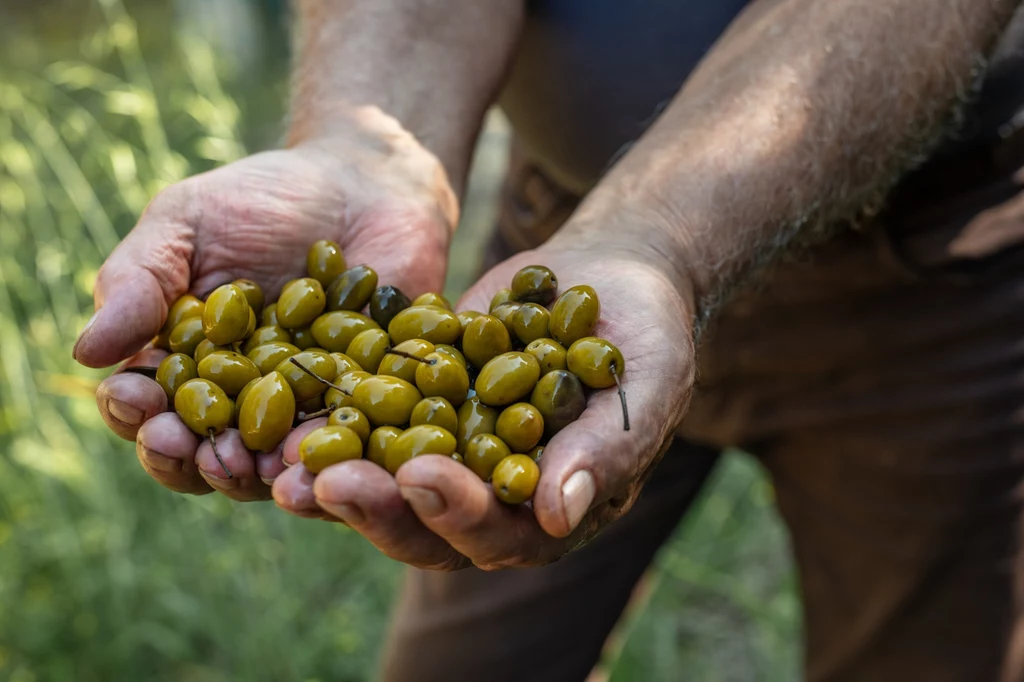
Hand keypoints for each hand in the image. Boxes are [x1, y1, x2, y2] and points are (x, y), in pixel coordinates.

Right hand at [74, 113, 458, 501]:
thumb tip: (85, 353)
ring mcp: (306, 414)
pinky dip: (338, 458)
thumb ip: (140, 280)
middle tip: (186, 446)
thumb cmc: (263, 200)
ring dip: (259, 475)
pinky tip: (326, 454)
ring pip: (276, 466)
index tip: (132, 397)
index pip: (147, 409)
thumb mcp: (188, 223)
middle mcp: (241, 406)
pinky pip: (352, 448)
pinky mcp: (367, 411)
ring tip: (253, 465)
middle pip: (206, 455)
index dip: (134, 413)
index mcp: (184, 368)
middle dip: (189, 457)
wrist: (365, 183)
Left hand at [272, 230, 697, 568]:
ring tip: (283, 462)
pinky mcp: (417, 406)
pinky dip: (330, 417)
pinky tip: (291, 398)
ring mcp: (450, 453)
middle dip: (375, 507)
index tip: (421, 477)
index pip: (500, 535)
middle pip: (425, 524)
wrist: (609, 278)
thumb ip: (608, 451)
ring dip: (334, 477)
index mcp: (550, 511)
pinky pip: (368, 421)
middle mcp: (492, 497)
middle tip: (323, 481)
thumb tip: (559, 515)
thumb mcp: (645, 385)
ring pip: (383, 482)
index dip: (458, 515)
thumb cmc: (646, 335)